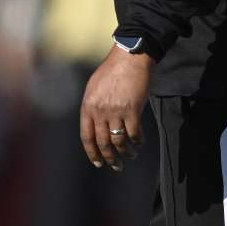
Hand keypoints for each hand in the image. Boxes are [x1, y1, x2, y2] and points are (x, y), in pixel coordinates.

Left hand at [79, 46, 151, 170]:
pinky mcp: (132, 110)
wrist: (128, 59)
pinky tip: (140, 143)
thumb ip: (92, 107)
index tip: (98, 163)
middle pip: (103, 143)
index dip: (92, 153)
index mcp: (87, 106)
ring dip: (126, 152)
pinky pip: (134, 133)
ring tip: (131, 155)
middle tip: (117, 166)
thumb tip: (94, 126)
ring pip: (119, 141)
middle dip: (110, 158)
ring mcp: (115, 111)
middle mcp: (99, 111)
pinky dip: (138, 141)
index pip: (86, 136)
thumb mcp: (93, 89)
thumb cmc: (111, 72)